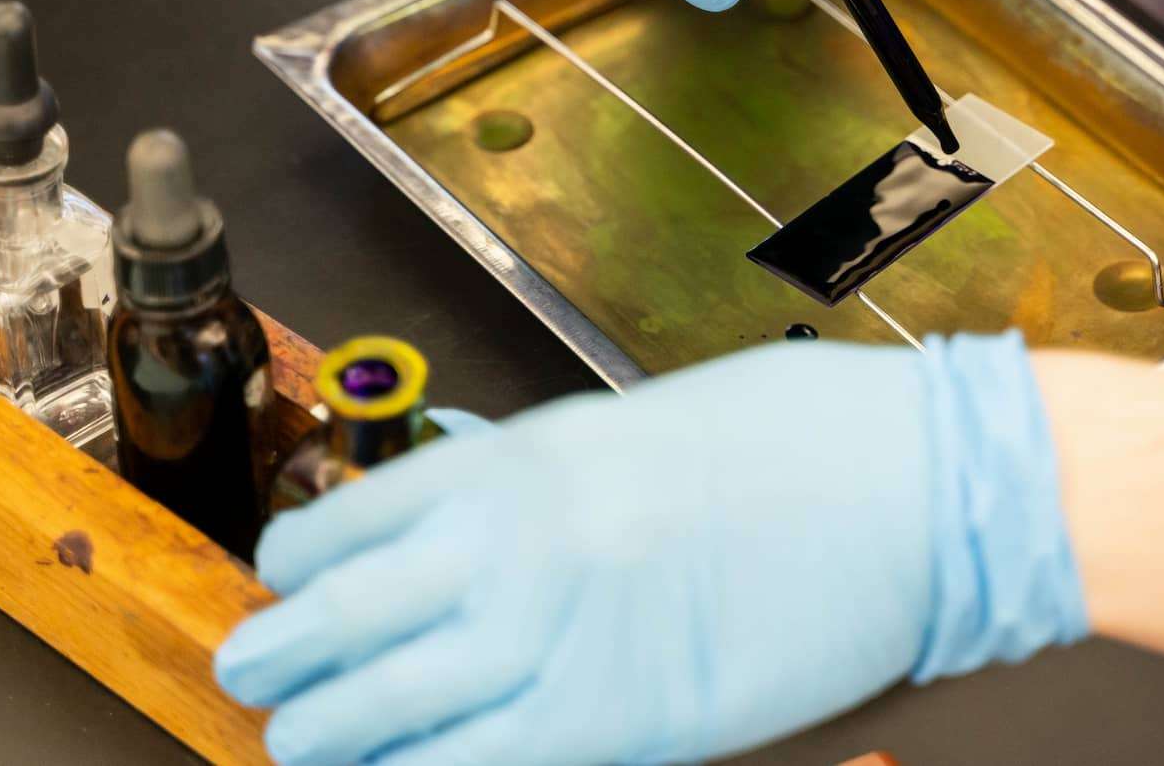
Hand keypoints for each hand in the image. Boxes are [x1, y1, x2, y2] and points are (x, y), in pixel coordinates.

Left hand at [215, 335, 1085, 765]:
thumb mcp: (626, 429)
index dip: (291, 572)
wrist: (905, 482)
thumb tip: (461, 503)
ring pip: (372, 715)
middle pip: (332, 625)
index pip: (339, 527)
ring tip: (301, 744)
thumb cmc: (788, 441)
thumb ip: (529, 477)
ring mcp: (547, 642)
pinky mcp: (609, 724)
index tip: (285, 589)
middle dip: (279, 661)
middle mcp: (501, 547)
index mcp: (507, 462)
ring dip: (321, 736)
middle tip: (257, 675)